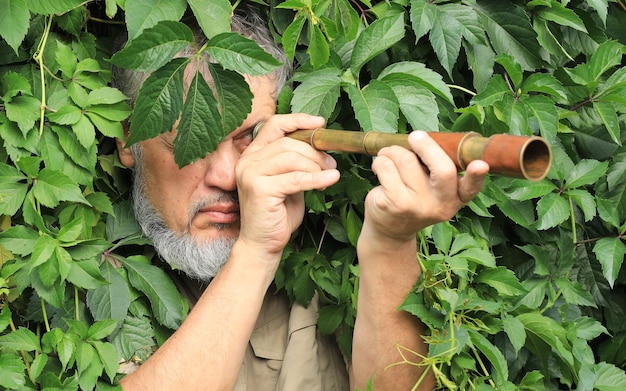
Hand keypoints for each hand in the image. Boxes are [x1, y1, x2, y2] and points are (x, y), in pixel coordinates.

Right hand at [235, 114, 339, 257]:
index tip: (320, 123)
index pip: (275, 125)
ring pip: (293, 158)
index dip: (298, 120)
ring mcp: (251, 174)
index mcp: (253, 154)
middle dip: (315, 151)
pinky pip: (295, 178)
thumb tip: (321, 146)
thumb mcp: (288, 181)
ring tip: (329, 175)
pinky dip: (316, 178)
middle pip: (289, 142)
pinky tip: (331, 180)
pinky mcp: (260, 189)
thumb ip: (297, 162)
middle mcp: (248, 161)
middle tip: (331, 164)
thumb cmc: (278, 214)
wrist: (263, 244)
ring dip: (317, 165)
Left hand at [362, 130, 488, 243]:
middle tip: (415, 136)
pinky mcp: (394, 203)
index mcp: (456, 198)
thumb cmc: (413, 199)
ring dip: (393, 151)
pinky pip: (386, 167)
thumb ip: (435, 169)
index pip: (471, 188)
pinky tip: (380, 168)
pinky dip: (380, 161)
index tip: (481, 165)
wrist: (390, 230)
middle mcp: (440, 204)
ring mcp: (417, 206)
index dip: (477, 175)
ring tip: (389, 155)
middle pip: (442, 169)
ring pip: (406, 160)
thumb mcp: (432, 190)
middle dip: (426, 146)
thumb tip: (424, 138)